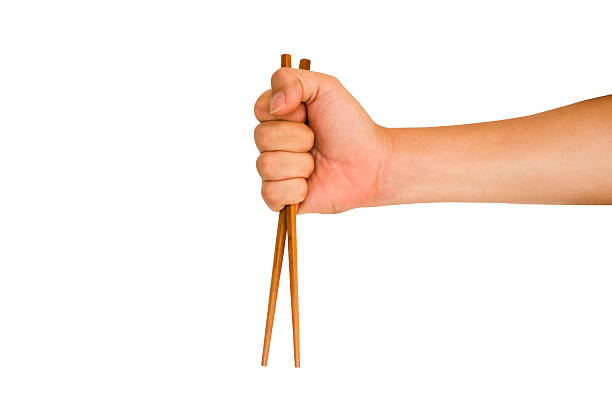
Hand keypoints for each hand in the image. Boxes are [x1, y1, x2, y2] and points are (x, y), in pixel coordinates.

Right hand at [254, 68, 387, 213]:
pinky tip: (311, 184)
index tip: (308, 114)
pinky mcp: (281, 197)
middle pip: (261, 138)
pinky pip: (271, 194)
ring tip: (317, 164)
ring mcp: (275, 171)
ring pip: (266, 166)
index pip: (260, 110)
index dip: (287, 113)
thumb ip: (290, 79)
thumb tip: (273, 104)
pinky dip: (296, 189)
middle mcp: (272, 143)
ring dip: (300, 164)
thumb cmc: (349, 126)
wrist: (371, 163)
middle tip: (317, 141)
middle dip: (298, 138)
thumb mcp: (325, 87)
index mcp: (278, 116)